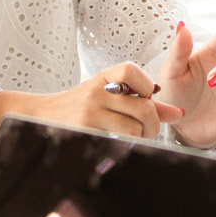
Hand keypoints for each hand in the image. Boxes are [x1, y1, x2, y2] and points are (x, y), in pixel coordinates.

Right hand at [24, 62, 182, 138]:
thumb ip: (144, 103)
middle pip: (143, 107)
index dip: (146, 86)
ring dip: (141, 137)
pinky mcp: (84, 132)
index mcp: (104, 78)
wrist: (37, 117)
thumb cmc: (81, 107)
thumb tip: (178, 113)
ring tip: (135, 137)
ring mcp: (89, 112)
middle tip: (149, 129)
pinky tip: (117, 143)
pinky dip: (125, 145)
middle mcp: (96, 91)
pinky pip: (118, 142)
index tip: (145, 98)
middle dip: (154, 123)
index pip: (132, 71)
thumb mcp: (110, 97)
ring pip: (134, 127)